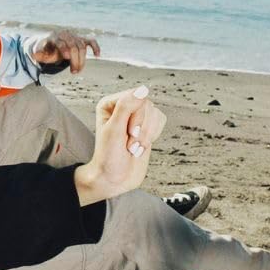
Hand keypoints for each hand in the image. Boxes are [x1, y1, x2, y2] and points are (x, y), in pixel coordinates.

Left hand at [31, 29, 100, 73]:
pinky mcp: (81, 40)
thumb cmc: (45, 50)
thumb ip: (39, 54)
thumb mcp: (39, 52)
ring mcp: (74, 36)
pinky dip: (95, 47)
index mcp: (54, 37)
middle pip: (73, 46)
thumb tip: (37, 55)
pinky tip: (97, 55)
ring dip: (82, 60)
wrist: (50, 43)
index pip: (61, 42)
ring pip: (82, 46)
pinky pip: (90, 41)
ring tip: (77, 71)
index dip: (64, 49)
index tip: (67, 58)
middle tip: (73, 72)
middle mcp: (65, 35)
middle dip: (75, 60)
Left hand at [74, 85, 165, 205]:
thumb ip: (126, 107)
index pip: (135, 97)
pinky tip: (142, 146)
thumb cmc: (108, 157)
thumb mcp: (114, 130)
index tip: (128, 134)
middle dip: (142, 129)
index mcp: (110, 103)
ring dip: (147, 135)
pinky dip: (153, 136)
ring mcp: (135, 117)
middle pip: (147, 105)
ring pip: (155, 114)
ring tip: (134, 148)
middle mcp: (122, 107)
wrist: (114, 179)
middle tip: (131, 145)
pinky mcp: (146, 126)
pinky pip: (160, 121)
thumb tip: (143, 89)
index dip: (136, 116)